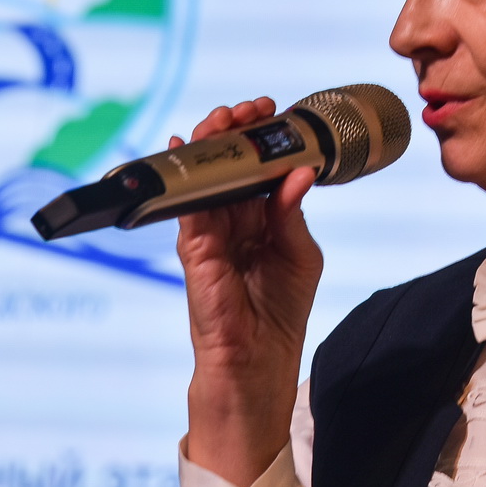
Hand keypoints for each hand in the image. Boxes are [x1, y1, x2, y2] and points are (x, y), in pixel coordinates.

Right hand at [177, 98, 322, 486]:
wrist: (255, 377)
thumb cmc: (277, 322)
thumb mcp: (298, 259)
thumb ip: (292, 216)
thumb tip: (297, 170)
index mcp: (258, 224)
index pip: (255, 169)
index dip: (260, 138)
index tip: (270, 111)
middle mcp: (229, 226)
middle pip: (225, 167)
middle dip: (233, 133)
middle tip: (246, 109)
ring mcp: (208, 240)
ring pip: (203, 181)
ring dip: (210, 147)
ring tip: (220, 119)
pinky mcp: (194, 258)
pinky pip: (188, 211)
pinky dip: (188, 183)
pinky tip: (187, 153)